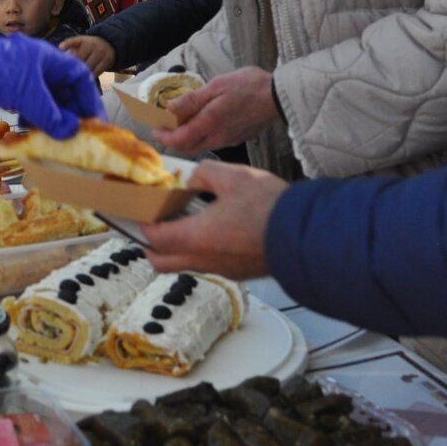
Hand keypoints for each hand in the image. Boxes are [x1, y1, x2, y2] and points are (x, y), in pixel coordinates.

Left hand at [0, 30, 105, 138]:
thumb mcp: (27, 94)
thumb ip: (50, 115)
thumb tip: (70, 132)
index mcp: (51, 60)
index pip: (81, 79)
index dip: (90, 101)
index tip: (96, 123)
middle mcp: (41, 67)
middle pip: (65, 92)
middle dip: (71, 115)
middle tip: (76, 138)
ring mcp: (25, 78)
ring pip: (47, 101)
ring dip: (52, 120)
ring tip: (55, 141)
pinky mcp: (11, 88)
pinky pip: (30, 106)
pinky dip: (33, 120)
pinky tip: (31, 134)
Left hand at [59, 34, 116, 75]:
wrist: (108, 44)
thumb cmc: (88, 48)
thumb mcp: (80, 45)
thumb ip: (71, 51)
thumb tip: (63, 62)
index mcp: (82, 40)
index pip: (73, 41)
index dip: (66, 44)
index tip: (60, 48)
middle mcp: (92, 44)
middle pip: (80, 58)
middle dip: (74, 66)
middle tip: (67, 75)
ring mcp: (100, 52)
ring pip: (89, 66)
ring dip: (82, 73)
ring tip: (76, 79)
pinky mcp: (107, 60)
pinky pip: (97, 71)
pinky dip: (91, 76)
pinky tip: (86, 79)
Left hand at [143, 160, 285, 278]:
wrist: (306, 235)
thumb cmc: (269, 208)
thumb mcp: (234, 176)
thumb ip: (205, 174)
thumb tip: (193, 179)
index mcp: (196, 237)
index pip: (155, 237)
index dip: (143, 224)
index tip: (141, 212)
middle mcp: (204, 259)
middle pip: (162, 262)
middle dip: (151, 246)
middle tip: (152, 225)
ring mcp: (222, 269)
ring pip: (185, 265)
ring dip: (176, 248)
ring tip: (183, 224)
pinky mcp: (238, 271)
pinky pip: (208, 265)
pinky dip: (199, 251)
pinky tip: (212, 230)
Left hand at [153, 66, 279, 154]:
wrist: (280, 97)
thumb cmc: (250, 86)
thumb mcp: (217, 86)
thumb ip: (193, 100)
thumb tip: (169, 109)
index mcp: (210, 123)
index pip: (179, 140)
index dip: (163, 137)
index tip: (154, 129)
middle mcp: (217, 137)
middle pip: (187, 148)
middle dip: (172, 140)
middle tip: (163, 127)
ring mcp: (228, 140)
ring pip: (200, 146)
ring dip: (186, 139)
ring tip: (181, 123)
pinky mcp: (237, 139)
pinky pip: (213, 143)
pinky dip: (201, 136)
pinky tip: (203, 123)